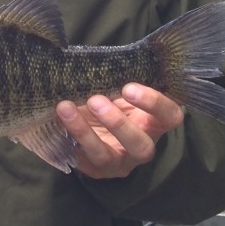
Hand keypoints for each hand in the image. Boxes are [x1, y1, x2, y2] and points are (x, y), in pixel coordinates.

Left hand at [55, 83, 183, 178]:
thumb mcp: (120, 89)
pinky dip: (65, 138)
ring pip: (105, 156)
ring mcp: (117, 161)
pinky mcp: (93, 169)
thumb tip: (100, 57)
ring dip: (84, 132)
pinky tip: (54, 121)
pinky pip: (79, 159)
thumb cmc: (112, 98)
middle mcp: (140, 146)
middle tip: (95, 100)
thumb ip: (118, 79)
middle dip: (117, 123)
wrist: (93, 122)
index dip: (153, 104)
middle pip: (141, 145)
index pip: (170, 116)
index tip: (129, 87)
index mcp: (154, 122)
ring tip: (65, 107)